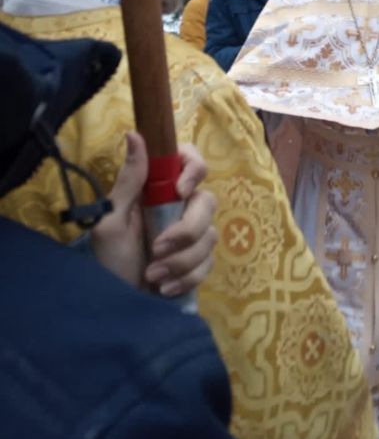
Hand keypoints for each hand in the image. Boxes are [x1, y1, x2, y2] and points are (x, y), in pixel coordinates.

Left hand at [90, 132, 216, 295]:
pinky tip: (164, 288)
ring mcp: (192, 235)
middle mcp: (180, 207)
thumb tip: (134, 133)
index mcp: (159, 190)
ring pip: (209, 236)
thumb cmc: (108, 261)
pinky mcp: (199, 262)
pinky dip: (187, 278)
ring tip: (153, 276)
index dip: (194, 169)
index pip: (191, 160)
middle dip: (186, 230)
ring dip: (181, 260)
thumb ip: (129, 181)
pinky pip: (208, 263)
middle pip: (207, 202)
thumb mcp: (112, 220)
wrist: (116, 305)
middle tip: (157, 249)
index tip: (179, 191)